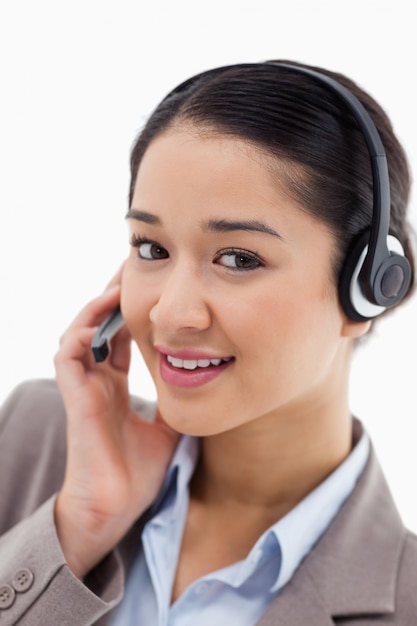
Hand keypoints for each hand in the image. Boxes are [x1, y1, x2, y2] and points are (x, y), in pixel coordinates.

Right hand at [54, 266, 178, 576]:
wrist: (117, 507)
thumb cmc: (139, 472)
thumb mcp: (170, 426)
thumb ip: (180, 401)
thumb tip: (207, 380)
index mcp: (116, 386)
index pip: (121, 336)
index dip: (134, 310)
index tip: (154, 287)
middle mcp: (98, 380)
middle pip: (101, 326)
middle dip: (115, 296)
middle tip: (136, 268)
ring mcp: (85, 387)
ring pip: (81, 332)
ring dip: (98, 306)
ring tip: (120, 282)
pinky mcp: (76, 397)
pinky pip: (69, 355)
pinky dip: (83, 331)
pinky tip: (104, 316)